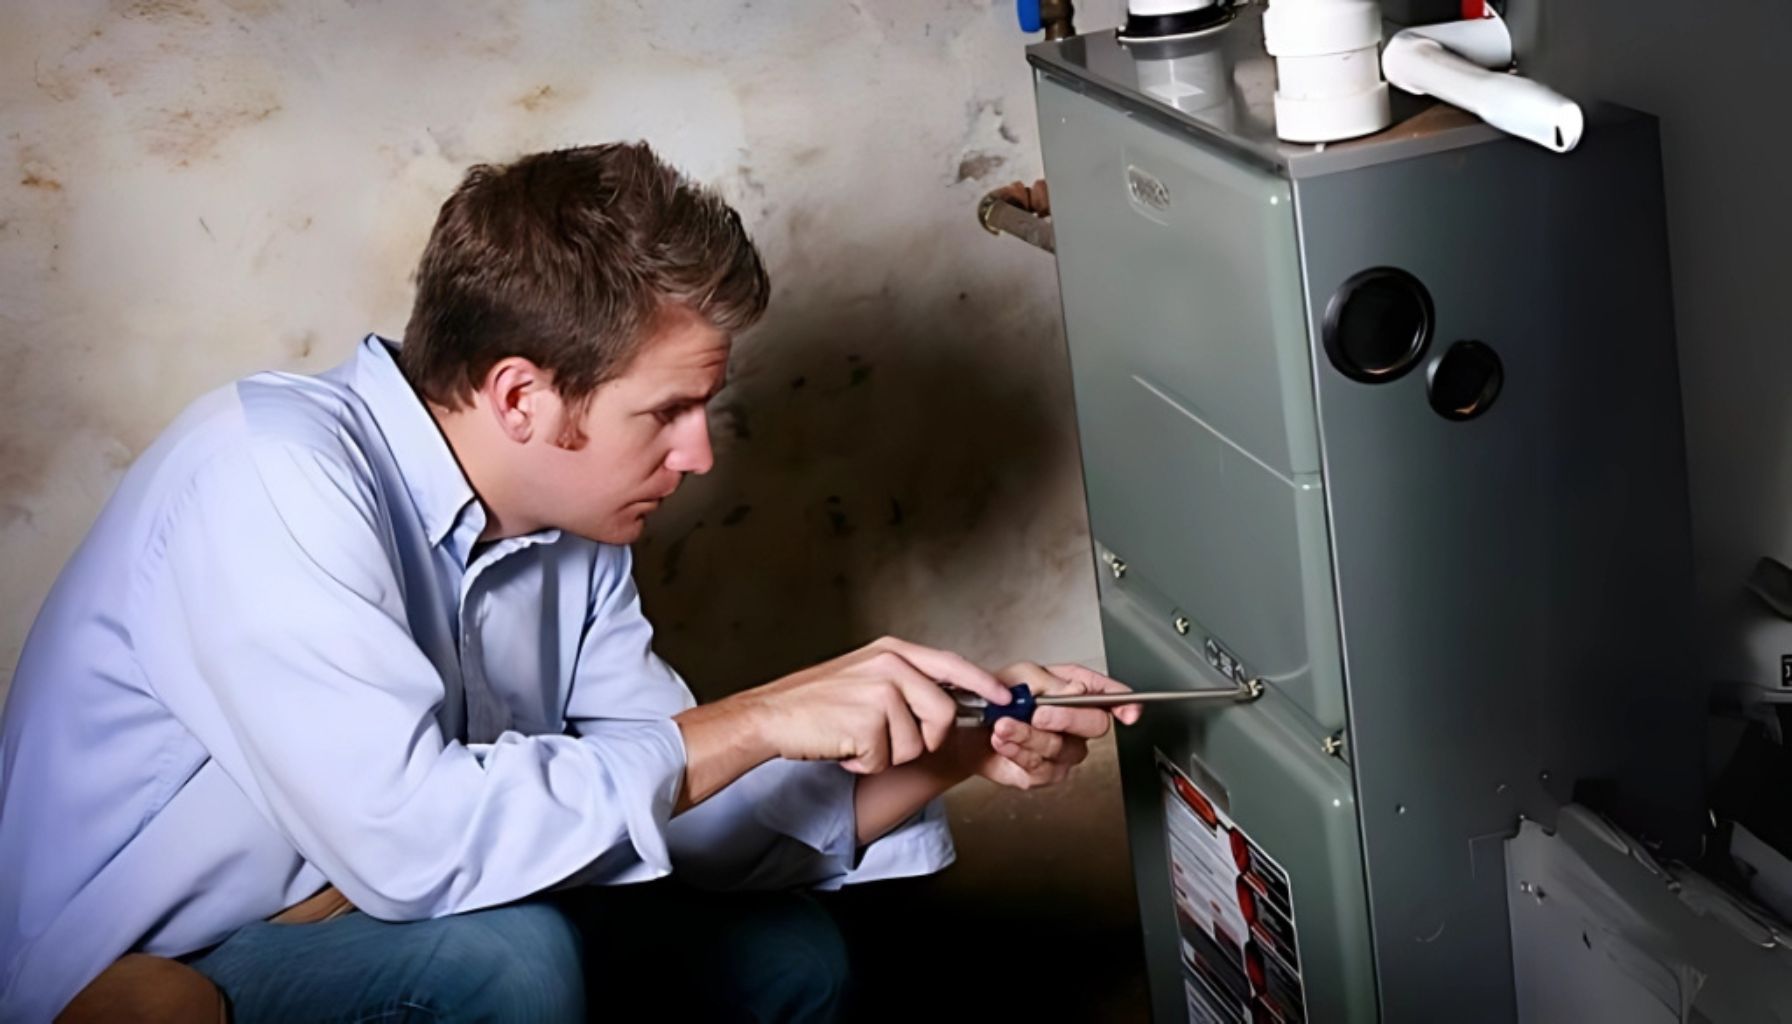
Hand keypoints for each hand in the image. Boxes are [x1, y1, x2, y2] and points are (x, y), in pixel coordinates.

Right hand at [739, 636, 1011, 774]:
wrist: (770, 715)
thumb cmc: (815, 702)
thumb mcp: (864, 675)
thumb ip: (905, 682)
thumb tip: (947, 704)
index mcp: (892, 651)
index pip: (952, 665)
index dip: (983, 684)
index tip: (1006, 698)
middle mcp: (891, 666)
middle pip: (944, 714)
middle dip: (923, 738)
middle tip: (887, 738)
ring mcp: (880, 692)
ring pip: (916, 743)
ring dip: (887, 753)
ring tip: (856, 737)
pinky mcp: (869, 722)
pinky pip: (887, 759)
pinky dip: (866, 763)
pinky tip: (844, 746)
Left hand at [960, 662, 1139, 790]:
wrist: (966, 727)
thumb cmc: (996, 697)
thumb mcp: (1021, 675)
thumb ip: (1054, 683)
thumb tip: (1079, 690)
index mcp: (1075, 691)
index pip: (1110, 696)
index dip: (1124, 703)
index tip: (1128, 712)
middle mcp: (1075, 722)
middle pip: (1095, 725)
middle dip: (1066, 718)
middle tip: (1038, 714)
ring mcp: (1063, 750)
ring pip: (1063, 747)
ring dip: (1028, 735)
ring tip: (1003, 725)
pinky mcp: (1045, 773)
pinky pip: (1042, 768)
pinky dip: (1018, 752)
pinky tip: (1003, 742)